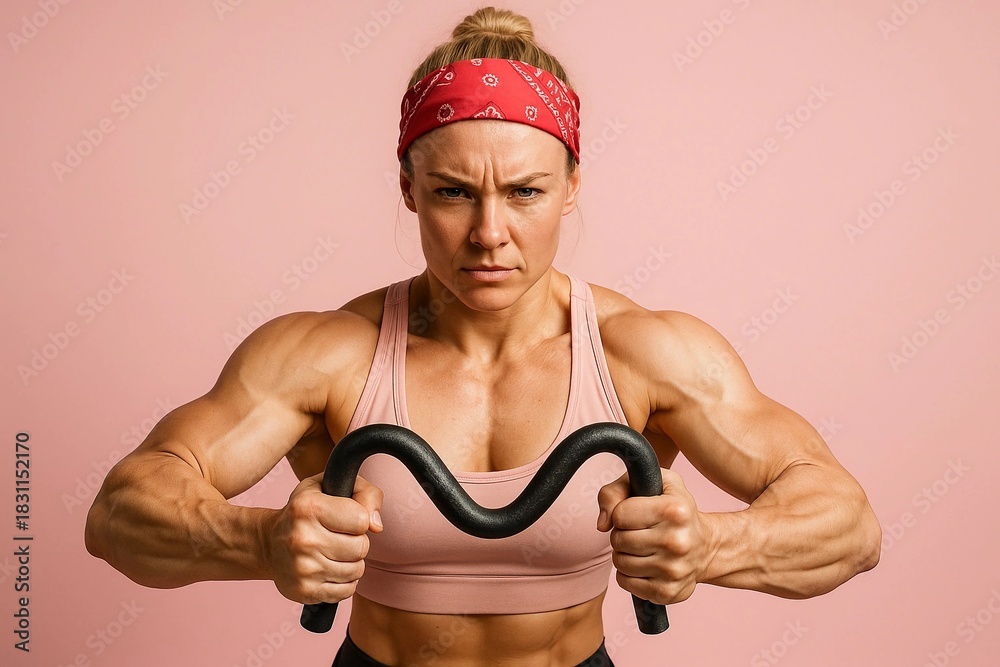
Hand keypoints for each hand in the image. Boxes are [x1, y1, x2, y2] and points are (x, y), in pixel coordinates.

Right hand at [265, 472, 383, 604]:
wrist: (268, 543)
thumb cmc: (305, 511)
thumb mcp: (329, 486)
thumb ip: (365, 493)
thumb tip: (376, 526)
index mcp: (308, 508)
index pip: (362, 520)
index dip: (359, 519)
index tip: (345, 518)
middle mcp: (302, 539)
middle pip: (361, 547)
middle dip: (356, 542)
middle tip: (339, 537)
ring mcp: (302, 569)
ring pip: (356, 571)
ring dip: (352, 562)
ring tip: (334, 552)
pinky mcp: (304, 591)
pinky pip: (346, 591)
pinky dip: (344, 582)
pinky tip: (330, 569)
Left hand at [597, 468, 711, 604]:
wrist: (708, 547)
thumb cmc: (675, 510)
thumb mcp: (656, 484)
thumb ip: (617, 490)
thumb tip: (602, 524)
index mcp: (674, 510)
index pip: (619, 514)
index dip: (621, 513)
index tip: (635, 514)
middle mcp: (676, 541)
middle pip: (618, 540)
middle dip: (621, 535)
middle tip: (638, 532)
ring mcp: (673, 570)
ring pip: (619, 563)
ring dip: (623, 554)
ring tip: (641, 548)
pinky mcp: (667, 592)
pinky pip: (625, 582)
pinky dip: (628, 573)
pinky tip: (644, 564)